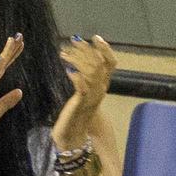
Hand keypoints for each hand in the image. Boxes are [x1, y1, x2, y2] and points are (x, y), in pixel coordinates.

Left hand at [52, 34, 116, 149]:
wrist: (73, 137)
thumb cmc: (76, 114)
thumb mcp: (83, 93)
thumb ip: (84, 78)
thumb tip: (77, 60)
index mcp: (101, 86)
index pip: (111, 64)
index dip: (106, 49)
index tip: (95, 37)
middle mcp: (100, 90)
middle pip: (100, 64)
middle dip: (86, 50)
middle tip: (72, 41)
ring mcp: (91, 98)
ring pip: (92, 72)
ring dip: (78, 60)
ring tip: (64, 53)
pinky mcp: (81, 104)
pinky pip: (83, 88)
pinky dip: (77, 77)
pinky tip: (68, 70)